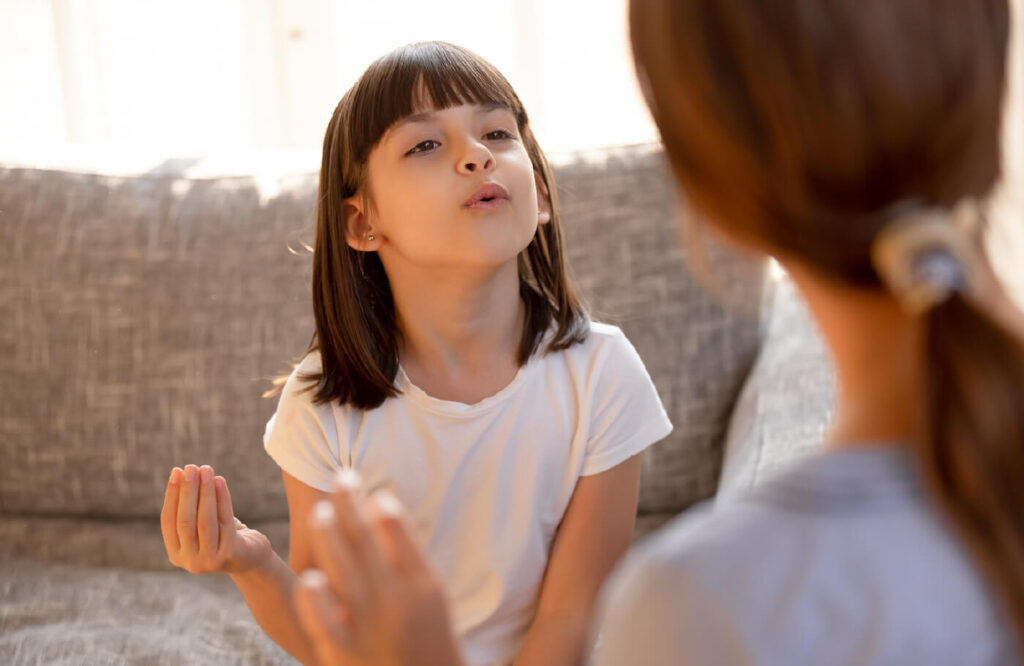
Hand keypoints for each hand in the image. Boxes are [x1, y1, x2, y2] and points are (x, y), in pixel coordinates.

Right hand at [160, 464, 272, 573]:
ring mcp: (209, 560)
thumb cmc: (222, 535)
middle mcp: (189, 561)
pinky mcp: (230, 554)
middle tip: (191, 467)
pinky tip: (220, 481)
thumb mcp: (201, 524)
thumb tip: (182, 473)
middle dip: (187, 491)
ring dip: (204, 492)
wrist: (251, 558)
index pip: (168, 520)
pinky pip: (224, 520)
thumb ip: (190, 508)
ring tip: (206, 469)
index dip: (171, 494)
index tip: (176, 471)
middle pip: (185, 520)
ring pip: (204, 520)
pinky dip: (222, 498)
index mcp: (176, 553)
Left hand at [291, 471, 462, 665]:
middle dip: (349, 504)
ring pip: (342, 569)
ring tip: (318, 512)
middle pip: (365, 539)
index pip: (398, 529)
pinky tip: (308, 577)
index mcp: (424, 586)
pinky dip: (315, 596)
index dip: (380, 504)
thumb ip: (410, 562)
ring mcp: (369, 627)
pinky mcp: (344, 654)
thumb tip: (384, 513)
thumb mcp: (433, 602)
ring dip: (328, 535)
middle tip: (339, 478)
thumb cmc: (429, 646)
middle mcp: (397, 601)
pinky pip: (324, 619)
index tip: (369, 489)